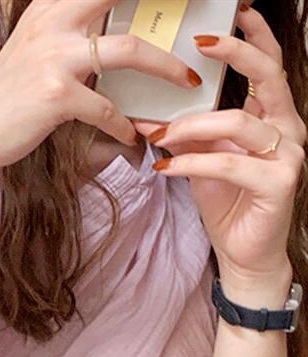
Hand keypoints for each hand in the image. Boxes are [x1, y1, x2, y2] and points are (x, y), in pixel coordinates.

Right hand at [0, 0, 202, 176]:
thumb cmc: (7, 96)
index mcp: (50, 7)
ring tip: (185, 82)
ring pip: (130, 51)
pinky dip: (125, 125)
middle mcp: (53, 23)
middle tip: (200, 23)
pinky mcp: (57, 96)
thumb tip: (107, 29)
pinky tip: (134, 136)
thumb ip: (67, 29)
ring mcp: (55, 58)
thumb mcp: (33, 47)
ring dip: (165, 68)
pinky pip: (107, 108)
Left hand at [136, 5, 305, 291]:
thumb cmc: (227, 203)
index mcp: (272, 118)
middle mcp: (287, 129)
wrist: (244, 253)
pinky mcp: (278, 183)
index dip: (254, 37)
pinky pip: (229, 163)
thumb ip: (186, 137)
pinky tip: (165, 167)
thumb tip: (147, 117)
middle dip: (235, 54)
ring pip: (237, 123)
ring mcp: (287, 155)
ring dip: (190, 126)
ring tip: (158, 135)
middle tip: (201, 43)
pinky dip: (191, 163)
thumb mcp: (202, 161)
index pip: (268, 67)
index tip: (234, 12)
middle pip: (267, 76)